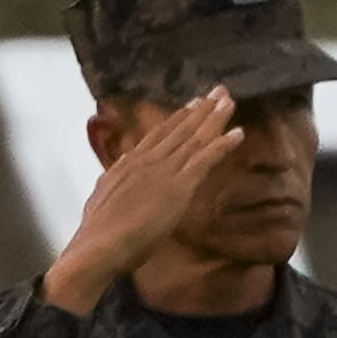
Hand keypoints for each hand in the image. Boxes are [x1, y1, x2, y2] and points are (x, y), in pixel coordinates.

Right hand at [43, 88, 244, 311]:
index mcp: (130, 163)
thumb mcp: (101, 195)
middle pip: (180, 129)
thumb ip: (114, 176)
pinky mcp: (179, 187)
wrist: (99, 245)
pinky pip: (205, 159)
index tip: (191, 104)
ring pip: (195, 138)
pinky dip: (223, 145)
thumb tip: (123, 161)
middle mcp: (148, 160)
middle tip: (218, 91)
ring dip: (215, 118)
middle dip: (200, 109)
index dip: (177, 118)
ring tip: (229, 100)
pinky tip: (239, 133)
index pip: (158, 135)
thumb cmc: (97, 231)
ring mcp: (165, 171)